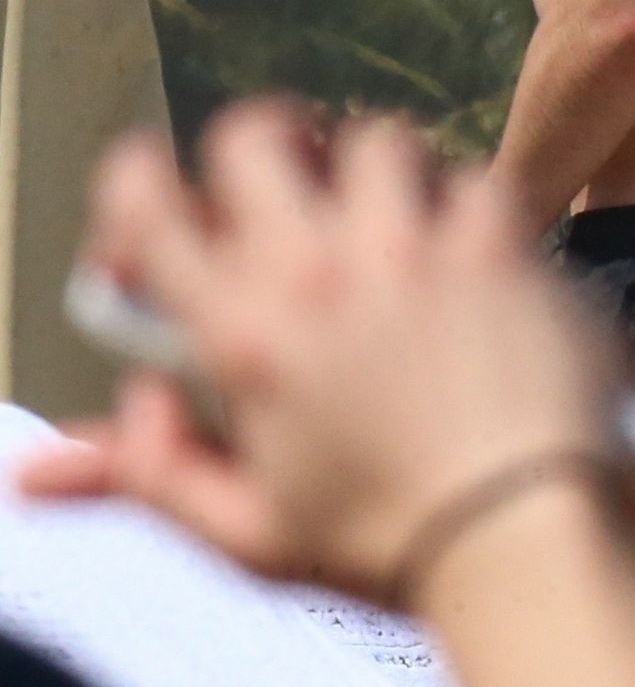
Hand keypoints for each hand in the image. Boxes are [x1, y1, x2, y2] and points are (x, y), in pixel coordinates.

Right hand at [15, 100, 623, 607]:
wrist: (520, 536)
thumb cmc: (385, 547)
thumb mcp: (245, 533)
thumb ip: (147, 478)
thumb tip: (63, 451)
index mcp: (241, 334)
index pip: (152, 211)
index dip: (138, 179)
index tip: (153, 180)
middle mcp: (317, 271)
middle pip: (256, 138)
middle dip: (261, 146)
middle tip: (284, 175)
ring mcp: (411, 247)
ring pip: (373, 141)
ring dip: (373, 170)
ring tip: (389, 214)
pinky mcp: (496, 243)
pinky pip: (471, 178)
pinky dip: (467, 203)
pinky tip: (471, 247)